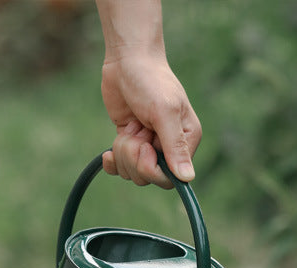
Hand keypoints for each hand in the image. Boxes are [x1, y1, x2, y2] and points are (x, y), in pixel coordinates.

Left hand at [100, 52, 200, 187]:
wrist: (127, 60)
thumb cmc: (151, 81)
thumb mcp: (165, 113)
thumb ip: (175, 147)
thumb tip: (188, 178)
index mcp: (186, 142)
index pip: (170, 178)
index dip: (152, 169)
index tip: (144, 147)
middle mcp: (168, 148)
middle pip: (148, 177)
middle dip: (134, 156)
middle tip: (135, 129)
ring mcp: (147, 146)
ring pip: (131, 172)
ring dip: (123, 150)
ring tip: (130, 125)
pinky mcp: (129, 143)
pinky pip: (119, 168)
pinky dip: (112, 162)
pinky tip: (108, 152)